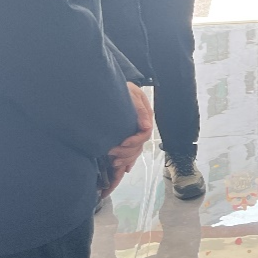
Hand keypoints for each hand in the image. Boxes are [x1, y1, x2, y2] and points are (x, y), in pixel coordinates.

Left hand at [100, 83, 152, 197]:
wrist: (115, 88)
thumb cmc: (124, 89)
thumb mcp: (133, 93)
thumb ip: (140, 109)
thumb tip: (147, 126)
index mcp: (145, 118)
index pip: (145, 135)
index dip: (134, 141)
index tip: (122, 142)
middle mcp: (141, 128)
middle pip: (139, 147)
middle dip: (126, 153)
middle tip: (111, 153)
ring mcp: (134, 134)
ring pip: (135, 153)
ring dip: (125, 160)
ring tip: (113, 162)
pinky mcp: (126, 138)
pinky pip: (130, 154)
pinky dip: (127, 163)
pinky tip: (123, 169)